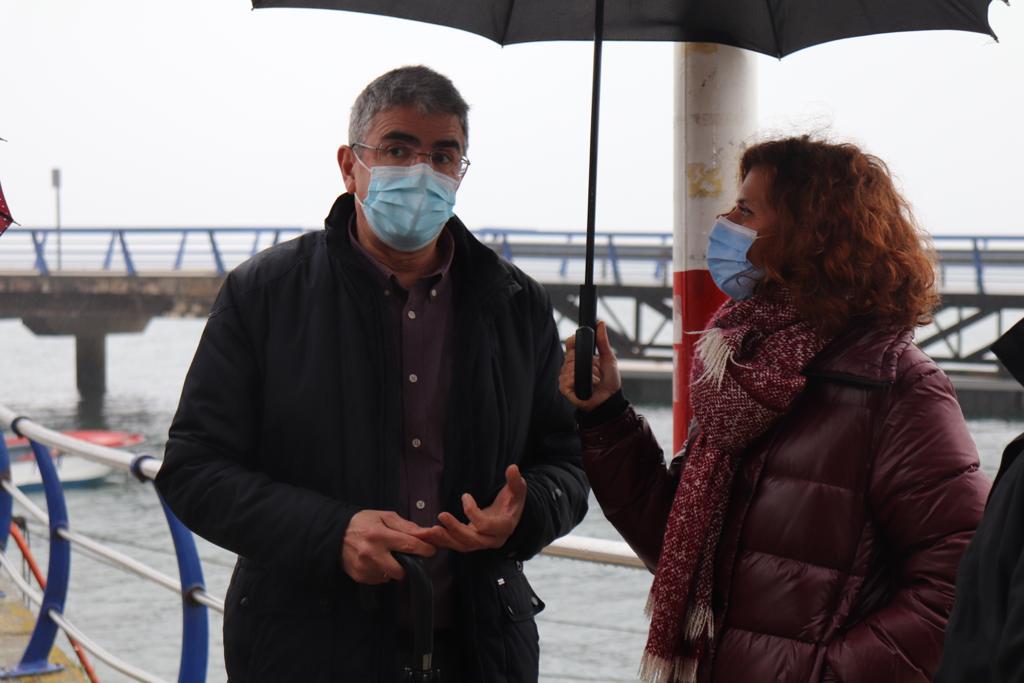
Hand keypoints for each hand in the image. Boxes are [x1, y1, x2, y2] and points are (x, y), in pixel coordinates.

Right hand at [341, 510, 435, 584]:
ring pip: (391, 576)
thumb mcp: (384, 516)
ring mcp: (364, 567)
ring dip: (393, 568)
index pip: (409, 545)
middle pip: (402, 570)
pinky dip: (381, 572)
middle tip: (405, 555)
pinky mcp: (359, 576)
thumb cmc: (362, 522)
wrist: (334, 534)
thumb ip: (405, 526)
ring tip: (386, 555)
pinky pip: (380, 579)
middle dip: (407, 563)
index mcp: (379, 534)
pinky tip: (375, 561)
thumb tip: (425, 534)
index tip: (431, 550)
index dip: (425, 549)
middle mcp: (371, 553)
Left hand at [412, 465, 527, 552]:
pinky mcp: (468, 542)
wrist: (509, 516)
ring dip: (443, 539)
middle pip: (471, 540)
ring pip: (460, 546)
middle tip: (441, 515)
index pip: (486, 525)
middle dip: (455, 529)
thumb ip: (515, 481)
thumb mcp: (517, 490)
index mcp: (503, 527)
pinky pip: (453, 544)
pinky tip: (424, 535)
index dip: (474, 512)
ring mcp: (479, 543)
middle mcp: (491, 540)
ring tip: (426, 532)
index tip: (465, 496)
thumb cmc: (513, 501)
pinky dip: (438, 541)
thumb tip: (513, 468)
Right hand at [559, 320, 620, 410]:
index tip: (583, 340)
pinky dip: (580, 381)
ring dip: (587, 373)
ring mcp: (566, 377)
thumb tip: (601, 323)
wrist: (610, 398)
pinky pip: (567, 379)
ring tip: (595, 380)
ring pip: (570, 367)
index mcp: (579, 357)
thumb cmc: (609, 380)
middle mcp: (570, 366)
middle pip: (570, 355)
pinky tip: (588, 386)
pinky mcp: (565, 388)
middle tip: (596, 369)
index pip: (570, 343)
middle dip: (587, 362)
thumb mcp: (608, 357)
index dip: (574, 340)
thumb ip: (603, 341)